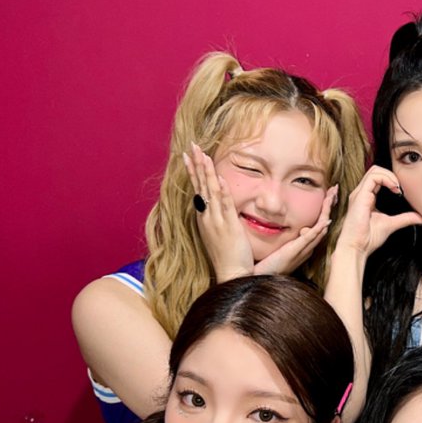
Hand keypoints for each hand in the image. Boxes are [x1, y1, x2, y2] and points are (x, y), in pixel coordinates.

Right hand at [184, 143, 252, 281]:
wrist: (232, 276)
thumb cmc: (229, 258)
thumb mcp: (220, 236)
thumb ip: (219, 220)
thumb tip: (220, 209)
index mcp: (205, 219)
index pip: (198, 190)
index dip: (194, 172)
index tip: (189, 155)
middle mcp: (207, 218)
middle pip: (200, 186)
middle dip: (196, 164)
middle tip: (192, 146)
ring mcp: (216, 221)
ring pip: (210, 191)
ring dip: (206, 171)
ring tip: (202, 153)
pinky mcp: (228, 226)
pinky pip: (224, 204)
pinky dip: (220, 190)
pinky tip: (217, 177)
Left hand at [252, 185, 335, 275]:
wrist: (258, 279)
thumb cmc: (266, 265)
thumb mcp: (277, 247)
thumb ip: (283, 237)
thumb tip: (283, 224)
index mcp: (302, 246)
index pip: (317, 224)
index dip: (323, 209)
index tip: (326, 195)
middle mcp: (306, 248)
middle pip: (322, 224)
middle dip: (329, 207)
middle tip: (334, 191)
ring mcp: (302, 250)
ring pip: (320, 229)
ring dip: (327, 212)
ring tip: (332, 197)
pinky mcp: (294, 252)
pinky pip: (310, 239)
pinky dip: (319, 229)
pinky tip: (325, 221)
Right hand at [334, 166, 421, 257]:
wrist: (357, 247)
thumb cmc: (368, 238)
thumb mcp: (391, 224)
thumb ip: (405, 218)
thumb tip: (421, 218)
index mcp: (366, 197)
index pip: (378, 177)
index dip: (391, 179)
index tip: (401, 192)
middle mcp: (361, 193)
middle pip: (376, 170)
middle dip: (391, 175)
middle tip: (401, 189)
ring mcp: (359, 193)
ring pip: (374, 170)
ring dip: (390, 176)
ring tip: (398, 189)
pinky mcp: (360, 196)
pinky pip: (373, 178)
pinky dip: (386, 179)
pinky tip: (394, 189)